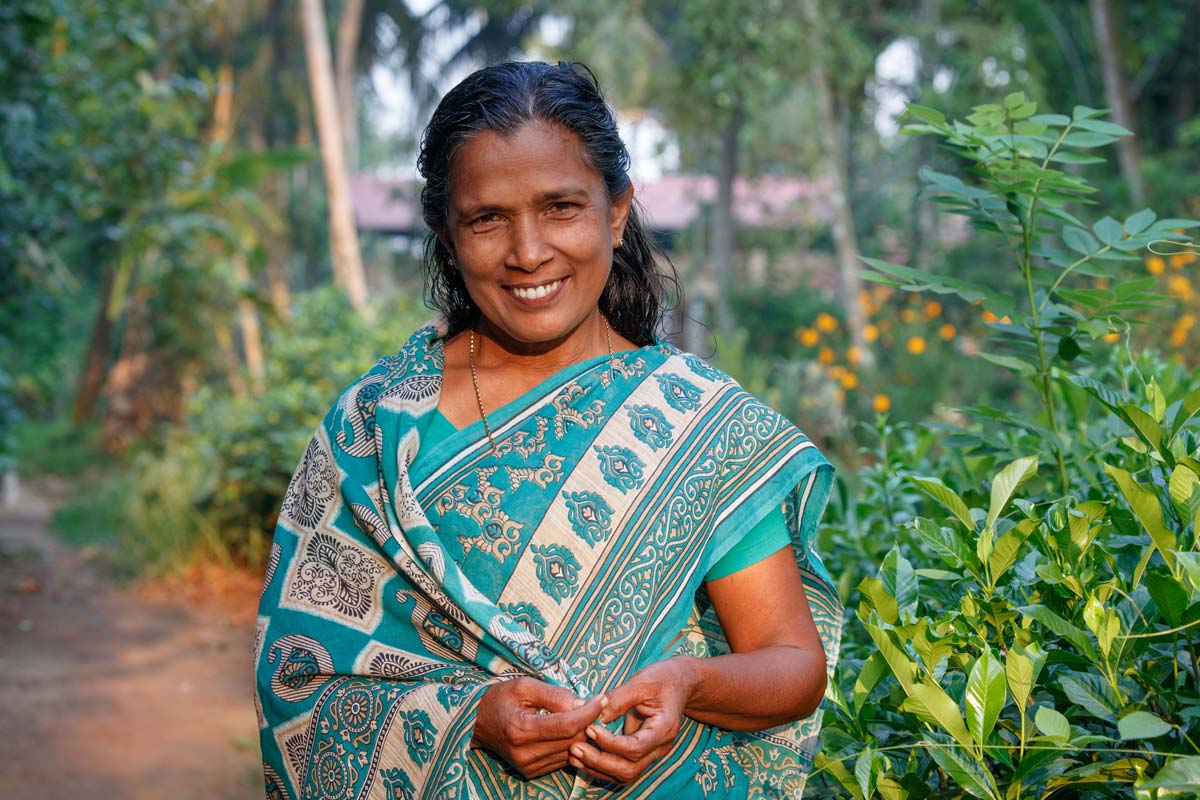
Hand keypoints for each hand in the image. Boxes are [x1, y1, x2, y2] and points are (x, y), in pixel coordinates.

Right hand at [472, 677, 607, 778]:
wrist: (476, 722)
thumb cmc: (500, 699)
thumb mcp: (524, 686)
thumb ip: (554, 694)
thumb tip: (581, 703)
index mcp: (522, 729)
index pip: (567, 724)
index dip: (588, 712)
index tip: (601, 699)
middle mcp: (526, 753)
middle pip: (572, 740)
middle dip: (588, 722)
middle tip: (594, 705)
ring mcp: (528, 766)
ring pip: (570, 752)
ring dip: (581, 734)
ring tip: (582, 716)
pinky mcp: (531, 772)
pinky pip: (562, 759)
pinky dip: (570, 745)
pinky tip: (568, 731)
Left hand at [567, 657, 695, 784]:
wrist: (679, 682)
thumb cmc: (662, 678)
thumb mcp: (641, 682)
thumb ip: (617, 700)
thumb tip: (593, 716)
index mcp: (664, 728)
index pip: (635, 747)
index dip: (610, 743)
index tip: (589, 727)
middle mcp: (660, 747)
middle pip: (629, 769)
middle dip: (599, 761)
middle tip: (575, 747)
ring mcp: (652, 753)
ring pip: (625, 774)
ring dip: (598, 768)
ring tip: (574, 754)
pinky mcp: (642, 752)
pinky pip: (622, 767)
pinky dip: (602, 766)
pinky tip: (583, 757)